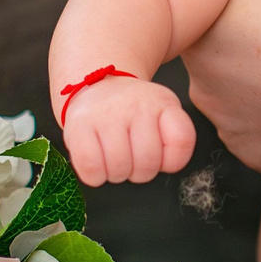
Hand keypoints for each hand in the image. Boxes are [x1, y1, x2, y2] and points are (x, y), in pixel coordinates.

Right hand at [62, 76, 195, 186]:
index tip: (162, 156)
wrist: (96, 85)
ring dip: (117, 174)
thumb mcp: (163, 112)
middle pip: (148, 163)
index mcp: (163, 102)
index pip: (182, 141)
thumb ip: (175, 139)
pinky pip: (92, 168)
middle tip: (133, 159)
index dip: (172, 160)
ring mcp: (106, 114)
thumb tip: (167, 166)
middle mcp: (136, 105)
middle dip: (141, 172)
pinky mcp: (79, 126)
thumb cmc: (132, 110)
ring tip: (114, 159)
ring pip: (120, 168)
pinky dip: (95, 176)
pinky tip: (97, 163)